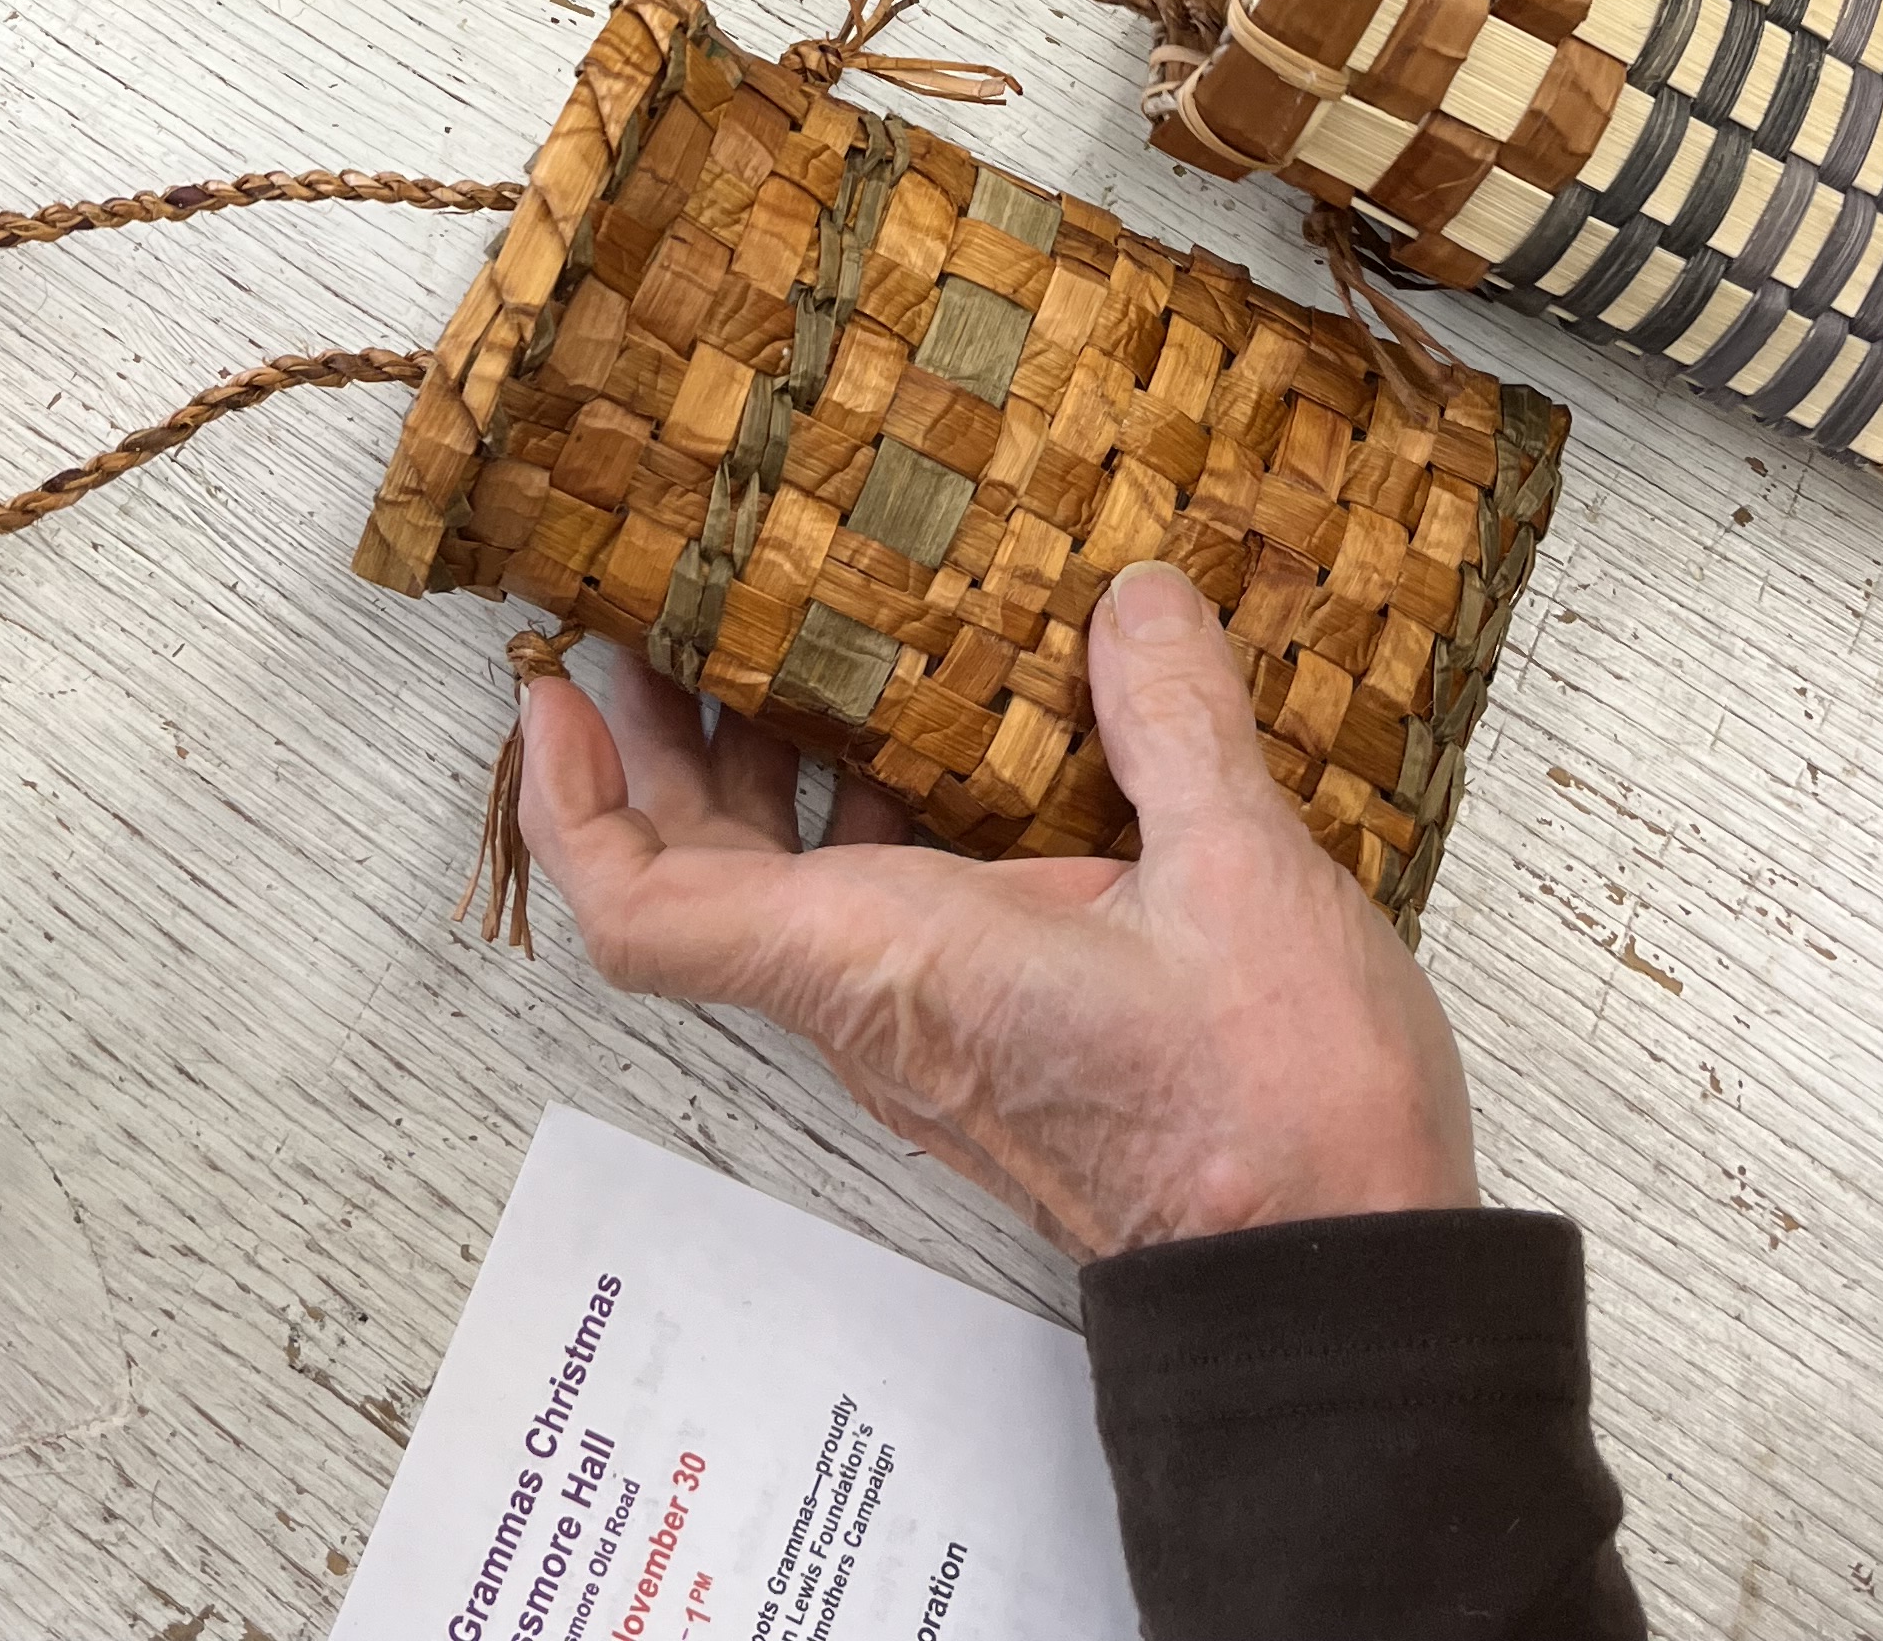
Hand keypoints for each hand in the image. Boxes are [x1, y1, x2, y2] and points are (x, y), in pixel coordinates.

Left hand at [515, 558, 1479, 1258]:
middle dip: (657, 745)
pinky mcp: (992, 1031)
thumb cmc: (1275, 1114)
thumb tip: (1131, 598)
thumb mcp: (1238, 873)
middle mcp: (879, 1002)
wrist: (1332, 1284)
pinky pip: (878, 910)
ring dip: (761, 771)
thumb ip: (1172, 720)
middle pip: (697, 880)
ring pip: (786, 893)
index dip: (568, 807)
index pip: (648, 914)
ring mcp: (930, 1025)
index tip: (550, 694)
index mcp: (891, 961)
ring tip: (792, 634)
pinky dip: (868, 811)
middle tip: (663, 612)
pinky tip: (941, 728)